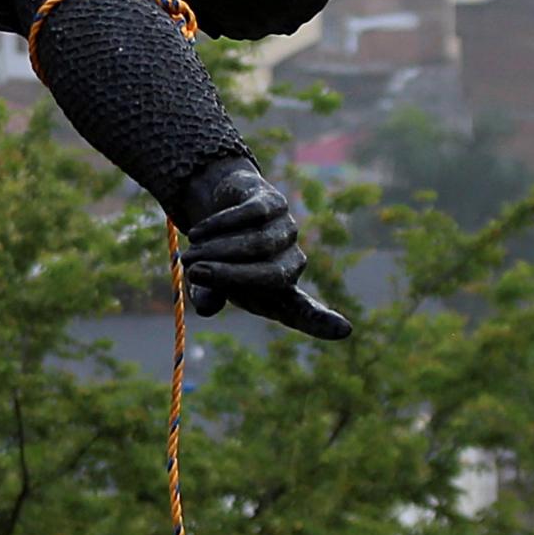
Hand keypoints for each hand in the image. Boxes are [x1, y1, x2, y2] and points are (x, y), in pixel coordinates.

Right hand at [168, 157, 350, 339]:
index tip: (344, 331)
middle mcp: (292, 264)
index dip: (322, 323)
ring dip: (217, 249)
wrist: (217, 208)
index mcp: (281, 294)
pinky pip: (249, 216)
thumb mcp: (209, 283)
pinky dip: (218, 226)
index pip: (305, 312)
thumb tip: (207, 308)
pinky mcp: (275, 203)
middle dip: (228, 274)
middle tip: (193, 271)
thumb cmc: (219, 259)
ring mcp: (287, 231)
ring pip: (256, 243)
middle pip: (271, 275)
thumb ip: (208, 297)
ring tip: (189, 254)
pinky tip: (197, 232)